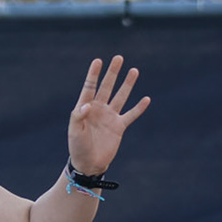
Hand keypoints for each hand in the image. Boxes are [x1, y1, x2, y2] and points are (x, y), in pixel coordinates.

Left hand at [67, 56, 150, 174]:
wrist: (89, 163)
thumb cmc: (77, 147)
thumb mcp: (74, 131)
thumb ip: (79, 116)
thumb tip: (88, 104)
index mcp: (85, 108)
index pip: (90, 87)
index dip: (94, 74)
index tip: (98, 61)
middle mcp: (99, 109)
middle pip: (107, 87)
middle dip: (112, 73)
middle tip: (118, 58)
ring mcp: (110, 117)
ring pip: (120, 97)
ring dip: (127, 84)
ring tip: (134, 70)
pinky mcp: (119, 127)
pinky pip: (131, 115)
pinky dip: (139, 108)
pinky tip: (146, 99)